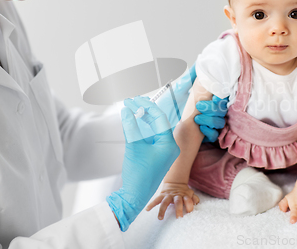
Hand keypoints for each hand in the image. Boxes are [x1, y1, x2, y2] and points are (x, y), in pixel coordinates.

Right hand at [106, 96, 179, 230]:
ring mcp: (163, 150)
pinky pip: (151, 136)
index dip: (146, 106)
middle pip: (157, 122)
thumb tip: (126, 110)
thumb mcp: (133, 146)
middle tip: (131, 101)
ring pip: (154, 128)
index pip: (159, 118)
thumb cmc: (138, 174)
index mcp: (169, 144)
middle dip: (144, 110)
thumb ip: (130, 126)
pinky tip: (133, 120)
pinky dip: (142, 128)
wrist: (134, 196)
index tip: (134, 100)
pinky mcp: (156, 154)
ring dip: (142, 118)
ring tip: (131, 108)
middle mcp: (169, 146)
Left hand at [141, 64, 227, 142]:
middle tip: (199, 106)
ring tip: (197, 118)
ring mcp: (206, 123)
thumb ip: (189, 77)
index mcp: (204, 99)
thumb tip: (198, 62)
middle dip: (213, 108)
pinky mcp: (202, 135)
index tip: (214, 96)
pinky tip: (200, 127)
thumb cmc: (167, 105)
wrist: (156, 123)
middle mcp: (207, 112)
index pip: (220, 98)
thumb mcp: (178, 90)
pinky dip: (209, 131)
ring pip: (220, 123)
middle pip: (222, 110)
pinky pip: (214, 135)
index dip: (220, 97)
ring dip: (211, 120)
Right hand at [146, 182, 199, 219]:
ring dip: (162, 210)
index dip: (189, 205)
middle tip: (179, 218)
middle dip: (178, 209)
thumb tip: (196, 203)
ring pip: (165, 202)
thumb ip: (194, 199)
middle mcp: (176, 195)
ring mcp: (168, 195)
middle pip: (178, 202)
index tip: (189, 212)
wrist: (175, 183)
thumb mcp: (190, 193)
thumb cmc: (184, 192)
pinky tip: (147, 209)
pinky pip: (156, 200)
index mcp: (185, 195)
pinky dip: (151, 204)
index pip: (188, 200)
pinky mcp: (162, 195)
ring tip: (160, 218)